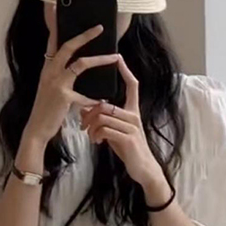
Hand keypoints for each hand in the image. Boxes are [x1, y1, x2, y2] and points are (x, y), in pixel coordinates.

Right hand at [23, 9, 120, 147]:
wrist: (37, 129)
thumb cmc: (47, 109)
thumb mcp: (51, 88)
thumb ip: (62, 76)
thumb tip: (78, 65)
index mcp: (47, 68)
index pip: (53, 42)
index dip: (56, 24)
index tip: (58, 8)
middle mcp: (49, 71)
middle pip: (68, 46)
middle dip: (85, 35)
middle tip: (100, 27)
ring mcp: (56, 83)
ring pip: (81, 64)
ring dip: (100, 59)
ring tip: (114, 56)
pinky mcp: (63, 96)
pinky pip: (84, 93)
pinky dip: (94, 97)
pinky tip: (102, 100)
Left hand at [79, 55, 166, 190]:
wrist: (143, 168)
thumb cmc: (128, 149)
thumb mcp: (115, 132)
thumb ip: (104, 120)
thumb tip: (85, 109)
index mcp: (133, 111)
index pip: (132, 85)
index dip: (125, 71)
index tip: (118, 57)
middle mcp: (134, 116)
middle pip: (105, 104)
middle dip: (89, 114)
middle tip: (82, 125)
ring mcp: (132, 127)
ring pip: (103, 116)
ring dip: (90, 127)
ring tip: (89, 136)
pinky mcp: (128, 139)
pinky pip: (106, 129)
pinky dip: (96, 135)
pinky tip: (97, 142)